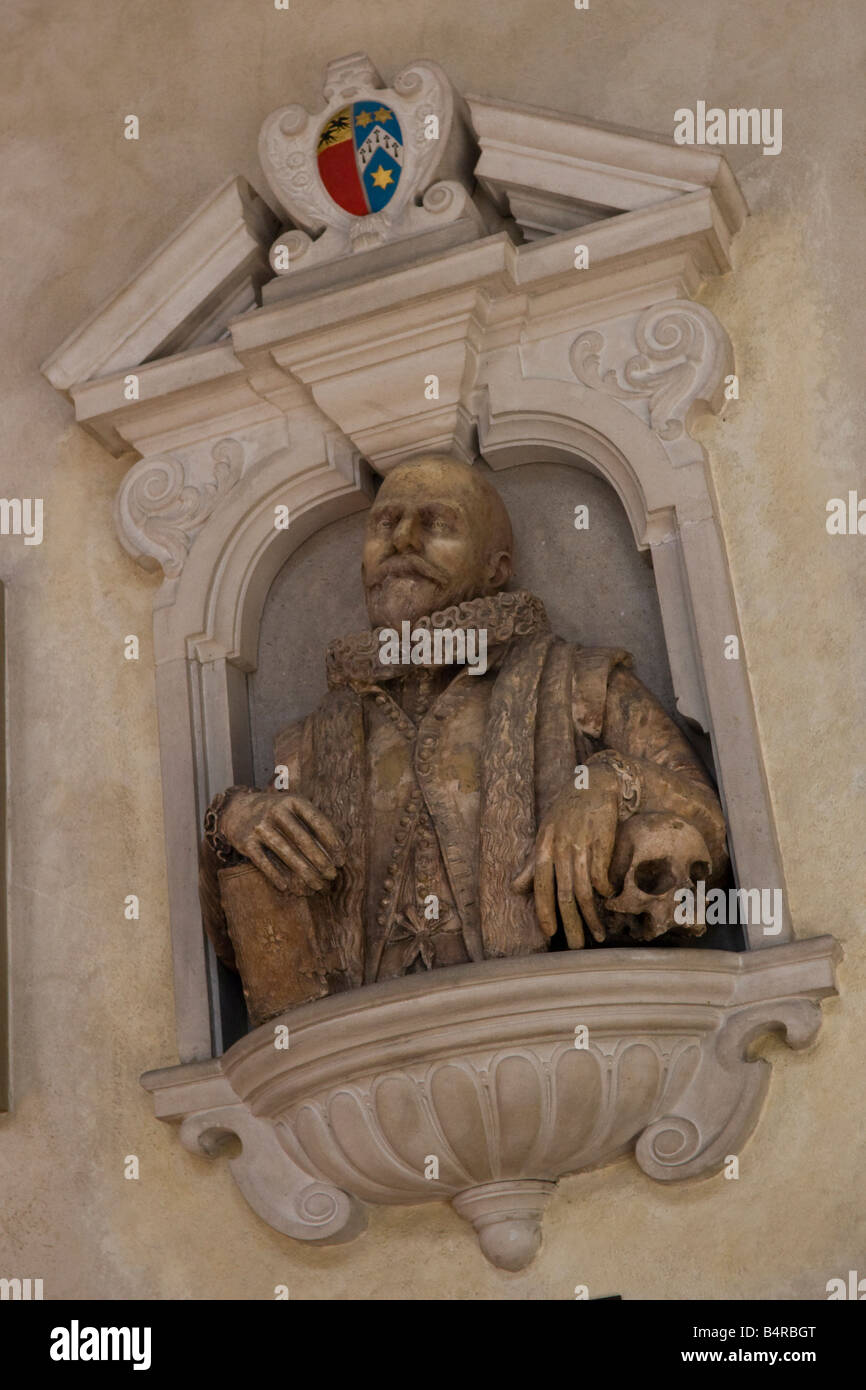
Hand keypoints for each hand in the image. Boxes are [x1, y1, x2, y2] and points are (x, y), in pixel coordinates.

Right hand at [218, 790, 343, 893]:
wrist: (236, 810)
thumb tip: (336, 853)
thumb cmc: (276, 814)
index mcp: (292, 800)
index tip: (341, 861)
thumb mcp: (293, 808)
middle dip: (320, 861)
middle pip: (303, 840)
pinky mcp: (245, 842)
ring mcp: (259, 826)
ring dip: (303, 872)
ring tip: (317, 886)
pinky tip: (288, 888)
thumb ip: (312, 824)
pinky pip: (263, 862)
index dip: (332, 842)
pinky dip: (275, 876)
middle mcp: (275, 810)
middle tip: (332, 876)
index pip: (318, 822)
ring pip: (285, 853)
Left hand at [512, 768, 619, 947]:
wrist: (594, 784)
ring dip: (592, 917)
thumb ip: (532, 863)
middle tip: (578, 946)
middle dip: (571, 925)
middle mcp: (560, 848)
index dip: (544, 911)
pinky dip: (606, 891)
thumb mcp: (545, 834)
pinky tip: (610, 897)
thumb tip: (515, 889)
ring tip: (599, 934)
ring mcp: (581, 845)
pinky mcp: (601, 841)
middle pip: (563, 894)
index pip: (539, 886)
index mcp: (543, 847)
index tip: (551, 934)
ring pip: (584, 891)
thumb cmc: (567, 812)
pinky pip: (601, 875)